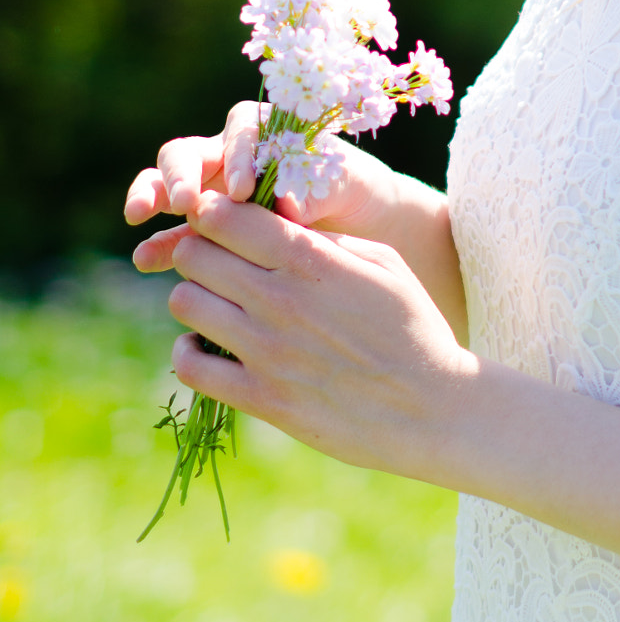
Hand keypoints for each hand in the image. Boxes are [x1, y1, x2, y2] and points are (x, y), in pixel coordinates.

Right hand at [125, 100, 395, 275]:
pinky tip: (145, 261)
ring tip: (138, 216)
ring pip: (167, 184)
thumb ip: (315, 189)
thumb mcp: (345, 184)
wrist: (359, 224)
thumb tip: (287, 205)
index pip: (239, 129)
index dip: (236, 155)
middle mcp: (230, 156)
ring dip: (151, 196)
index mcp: (266, 132)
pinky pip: (175, 234)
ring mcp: (212, 191)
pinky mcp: (205, 229)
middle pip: (189, 151)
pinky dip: (159, 245)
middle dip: (179, 173)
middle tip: (183, 203)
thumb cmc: (351, 190)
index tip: (243, 190)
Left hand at [163, 191, 476, 478]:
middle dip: (199, 250)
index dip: (212, 212)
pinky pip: (189, 364)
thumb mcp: (385, 263)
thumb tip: (278, 225)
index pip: (225, 217)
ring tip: (219, 306)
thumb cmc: (415, 329)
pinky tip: (211, 349)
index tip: (219, 221)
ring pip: (184, 303)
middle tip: (217, 263)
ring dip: (195, 298)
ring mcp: (265, 350)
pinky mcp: (260, 398)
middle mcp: (280, 299)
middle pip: (193, 254)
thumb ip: (326, 240)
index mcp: (311, 260)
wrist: (433, 408)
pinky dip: (190, 352)